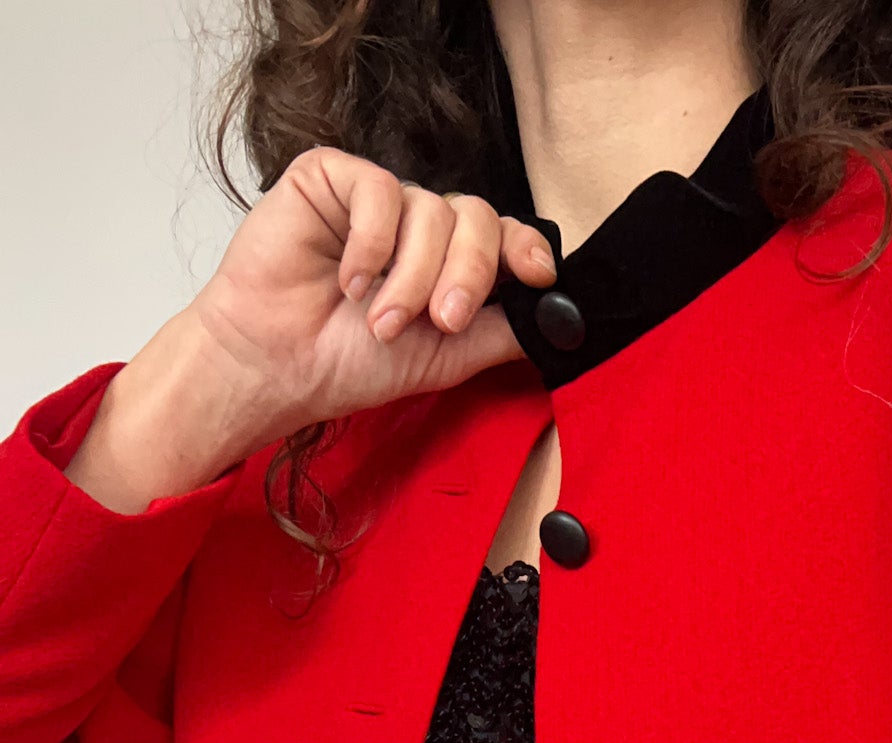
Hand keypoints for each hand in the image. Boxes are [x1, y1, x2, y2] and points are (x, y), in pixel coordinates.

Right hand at [67, 149, 557, 509]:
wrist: (278, 366)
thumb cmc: (350, 363)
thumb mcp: (449, 358)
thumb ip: (505, 332)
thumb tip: (564, 318)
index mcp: (449, 263)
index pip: (504, 236)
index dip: (526, 248)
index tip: (539, 276)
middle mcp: (418, 227)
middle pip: (477, 218)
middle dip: (469, 274)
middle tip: (442, 321)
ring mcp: (377, 200)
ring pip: (432, 209)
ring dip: (412, 276)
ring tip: (380, 320)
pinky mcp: (331, 178)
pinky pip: (380, 191)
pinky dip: (372, 244)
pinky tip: (349, 279)